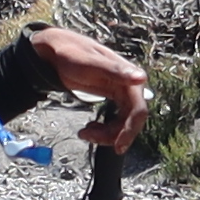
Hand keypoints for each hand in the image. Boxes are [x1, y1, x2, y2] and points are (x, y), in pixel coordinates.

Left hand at [22, 24, 149, 158]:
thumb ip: (115, 70)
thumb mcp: (91, 63)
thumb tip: (142, 78)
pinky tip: (89, 128)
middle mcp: (129, 86)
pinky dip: (103, 129)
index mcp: (128, 77)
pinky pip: (115, 119)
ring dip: (107, 134)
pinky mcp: (113, 97)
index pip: (138, 109)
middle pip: (131, 119)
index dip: (130, 130)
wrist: (57, 52)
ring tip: (84, 133)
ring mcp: (121, 92)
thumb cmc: (72, 54)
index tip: (118, 146)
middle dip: (114, 134)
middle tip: (91, 139)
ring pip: (122, 122)